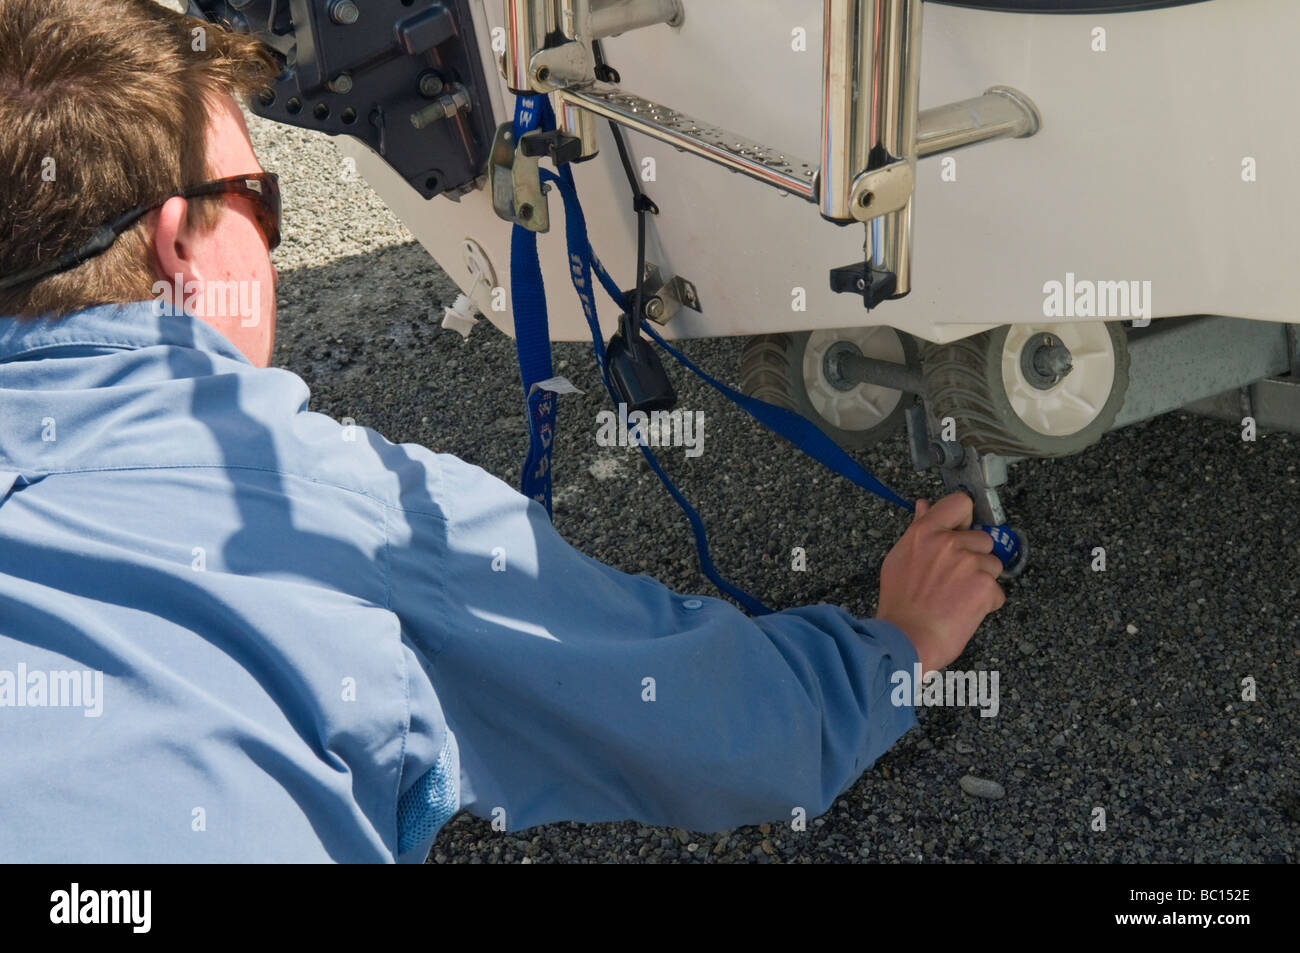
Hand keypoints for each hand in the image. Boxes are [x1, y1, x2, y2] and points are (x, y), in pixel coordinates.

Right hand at [876, 493, 1005, 673]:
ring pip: (993, 565)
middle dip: (975, 558)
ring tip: (958, 598)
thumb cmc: (900, 603)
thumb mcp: (900, 558)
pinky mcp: (985, 585)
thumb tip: (923, 505)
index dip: (965, 518)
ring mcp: (969, 562)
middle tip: (954, 580)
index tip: (961, 532)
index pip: (960, 503)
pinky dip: (986, 604)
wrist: (906, 638)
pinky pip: (997, 592)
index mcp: (925, 532)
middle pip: (983, 539)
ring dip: (982, 581)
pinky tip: (964, 612)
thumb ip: (917, 530)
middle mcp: (949, 542)